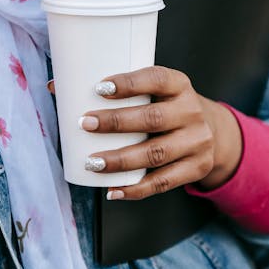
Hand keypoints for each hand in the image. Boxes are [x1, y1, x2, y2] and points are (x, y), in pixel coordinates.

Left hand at [79, 66, 242, 198]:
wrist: (213, 131)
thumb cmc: (166, 106)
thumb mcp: (154, 90)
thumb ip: (115, 89)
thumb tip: (55, 87)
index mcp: (179, 84)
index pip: (156, 79)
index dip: (128, 83)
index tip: (99, 88)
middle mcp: (192, 111)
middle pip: (153, 118)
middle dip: (116, 122)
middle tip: (85, 124)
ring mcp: (197, 142)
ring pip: (156, 154)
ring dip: (121, 160)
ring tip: (92, 163)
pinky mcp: (196, 168)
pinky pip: (163, 182)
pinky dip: (136, 189)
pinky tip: (113, 190)